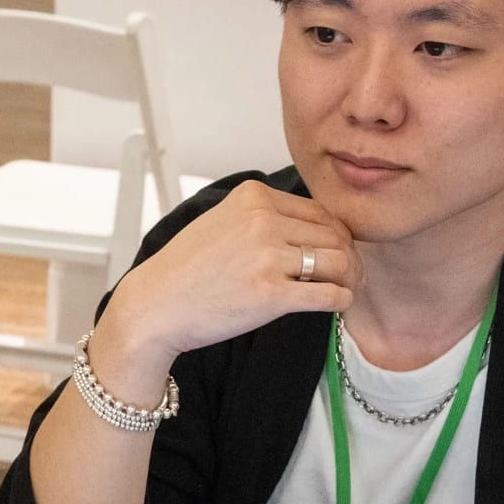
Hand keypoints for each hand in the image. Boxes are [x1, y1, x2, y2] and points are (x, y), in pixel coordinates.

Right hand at [87, 180, 356, 388]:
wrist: (154, 307)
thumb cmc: (184, 271)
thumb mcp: (221, 221)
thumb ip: (262, 216)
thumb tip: (313, 230)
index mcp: (253, 197)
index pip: (319, 210)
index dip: (335, 234)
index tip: (336, 251)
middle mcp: (263, 221)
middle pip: (334, 235)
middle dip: (347, 256)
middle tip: (348, 274)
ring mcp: (268, 257)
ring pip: (338, 263)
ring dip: (349, 278)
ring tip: (344, 289)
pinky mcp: (272, 295)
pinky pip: (329, 295)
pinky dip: (341, 300)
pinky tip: (337, 305)